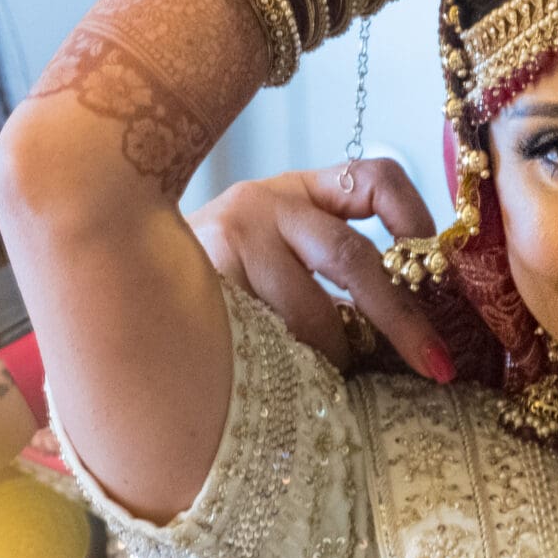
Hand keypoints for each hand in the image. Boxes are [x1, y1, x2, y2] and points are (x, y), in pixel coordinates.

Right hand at [187, 161, 455, 381]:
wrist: (120, 276)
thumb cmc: (216, 280)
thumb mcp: (275, 254)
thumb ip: (331, 269)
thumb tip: (418, 330)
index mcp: (296, 191)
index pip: (372, 178)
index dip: (415, 215)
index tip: (437, 263)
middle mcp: (265, 203)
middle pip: (352, 257)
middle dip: (400, 318)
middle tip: (434, 363)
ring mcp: (231, 240)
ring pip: (311, 313)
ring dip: (332, 355)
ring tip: (327, 379)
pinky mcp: (206, 282)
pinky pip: (273, 337)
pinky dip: (292, 366)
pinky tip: (286, 379)